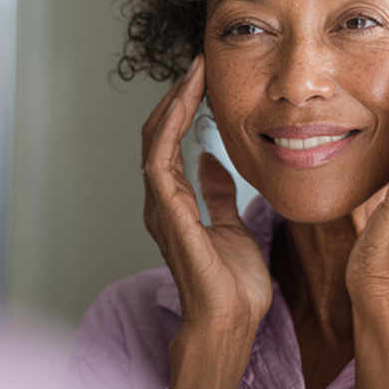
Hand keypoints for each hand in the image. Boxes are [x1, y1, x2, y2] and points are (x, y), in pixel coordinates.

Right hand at [141, 54, 271, 332]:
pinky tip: (184, 104)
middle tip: (198, 65)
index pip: (173, 142)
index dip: (185, 109)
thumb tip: (211, 163)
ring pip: (155, 142)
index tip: (205, 79)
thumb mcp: (232, 226)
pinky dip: (169, 129)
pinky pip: (159, 162)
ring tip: (192, 74)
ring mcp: (161, 208)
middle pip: (159, 135)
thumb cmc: (233, 285)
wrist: (231, 323)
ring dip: (172, 105)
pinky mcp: (169, 215)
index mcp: (177, 202)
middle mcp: (163, 201)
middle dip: (177, 97)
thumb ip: (217, 194)